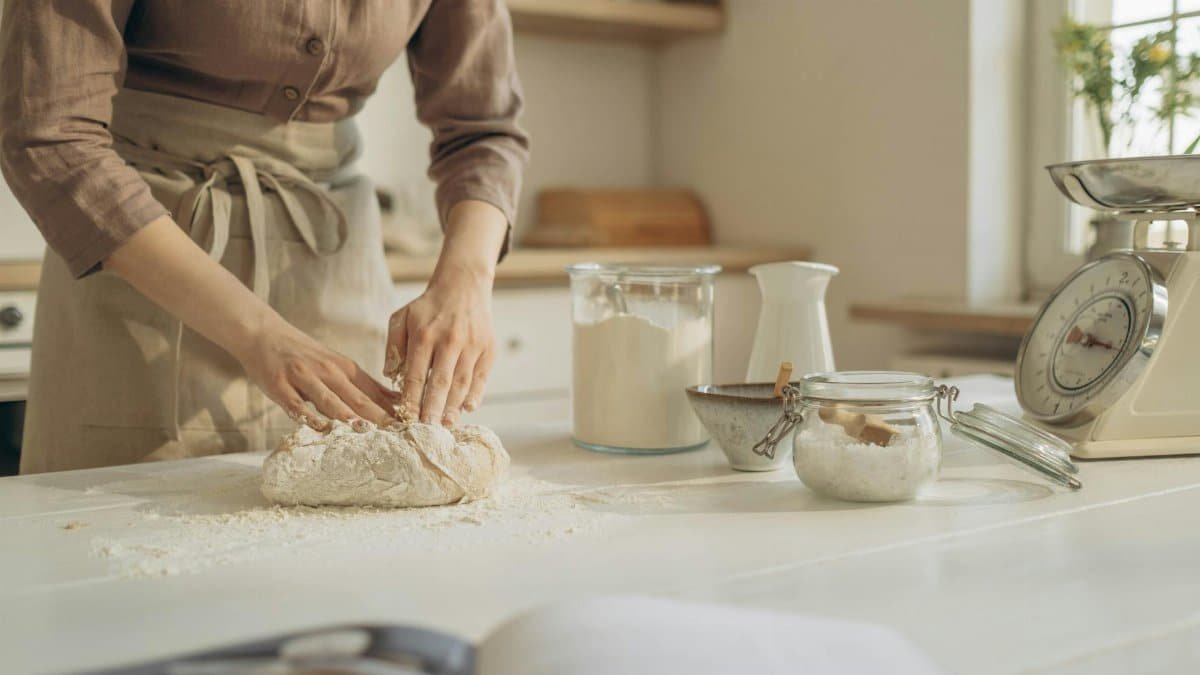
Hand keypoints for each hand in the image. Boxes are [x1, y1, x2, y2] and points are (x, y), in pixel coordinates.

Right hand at [235, 316, 398, 429]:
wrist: (264, 334)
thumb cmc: (305, 355)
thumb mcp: (337, 365)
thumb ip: (363, 386)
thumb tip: (396, 403)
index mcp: (345, 368)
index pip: (374, 391)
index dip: (393, 409)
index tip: (411, 424)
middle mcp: (328, 371)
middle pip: (358, 398)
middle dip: (379, 417)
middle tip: (398, 433)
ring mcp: (304, 378)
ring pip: (330, 400)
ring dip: (349, 416)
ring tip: (366, 431)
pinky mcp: (280, 386)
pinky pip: (296, 404)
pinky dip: (308, 416)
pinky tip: (319, 428)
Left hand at [384, 200, 506, 425]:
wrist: (463, 287)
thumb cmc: (427, 308)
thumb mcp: (401, 318)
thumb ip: (393, 346)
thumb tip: (391, 376)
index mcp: (425, 334)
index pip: (416, 375)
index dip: (411, 400)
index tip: (406, 420)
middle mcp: (450, 340)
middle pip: (440, 383)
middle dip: (432, 410)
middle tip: (426, 432)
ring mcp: (472, 345)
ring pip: (462, 384)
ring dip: (453, 407)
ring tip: (445, 426)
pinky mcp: (488, 349)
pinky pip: (481, 378)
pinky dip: (475, 396)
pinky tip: (466, 410)